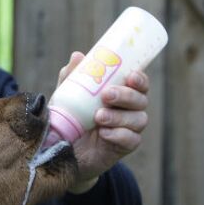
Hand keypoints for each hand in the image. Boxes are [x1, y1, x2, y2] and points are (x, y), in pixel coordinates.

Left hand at [58, 52, 148, 192]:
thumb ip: (72, 78)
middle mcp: (129, 110)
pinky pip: (131, 140)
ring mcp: (128, 129)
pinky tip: (104, 133)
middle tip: (106, 95)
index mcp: (120, 94)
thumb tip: (77, 56)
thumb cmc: (69, 117)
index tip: (130, 75)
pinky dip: (119, 135)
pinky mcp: (123, 147)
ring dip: (119, 116)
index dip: (140, 78)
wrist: (62, 148)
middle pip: (141, 100)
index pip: (139, 83)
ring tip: (98, 116)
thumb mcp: (66, 96)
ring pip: (138, 119)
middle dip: (126, 95)